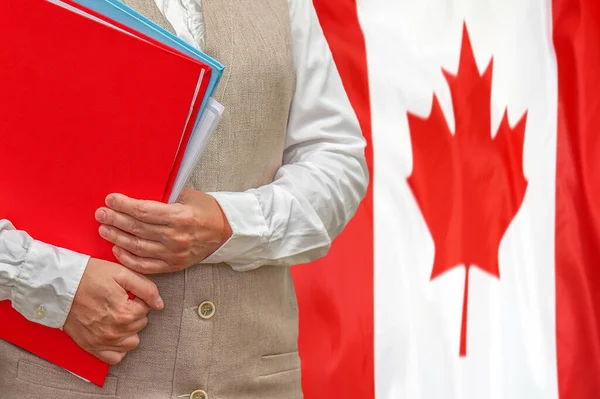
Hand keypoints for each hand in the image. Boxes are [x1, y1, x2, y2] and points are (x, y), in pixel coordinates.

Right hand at [63, 258, 163, 364]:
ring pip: (132, 342)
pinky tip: (113, 333)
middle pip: (141, 325)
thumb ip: (146, 289)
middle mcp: (115, 331)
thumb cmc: (90, 277)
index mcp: (125, 313)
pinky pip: (115, 357)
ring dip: (129, 330)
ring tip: (116, 316)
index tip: (126, 294)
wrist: (60, 286)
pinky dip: (118, 347)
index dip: (138, 299)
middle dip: (134, 313)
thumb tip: (160, 304)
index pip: (147, 309)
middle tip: (119, 302)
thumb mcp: (122, 274)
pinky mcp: (92, 347)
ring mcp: (103, 342)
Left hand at [94, 188, 231, 273]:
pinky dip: (128, 258)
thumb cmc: (206, 210)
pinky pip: (145, 265)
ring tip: (104, 229)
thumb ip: (165, 197)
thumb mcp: (188, 196)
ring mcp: (173, 254)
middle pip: (137, 228)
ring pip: (137, 247)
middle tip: (101, 213)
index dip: (124, 205)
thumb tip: (137, 192)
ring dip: (117, 238)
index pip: (144, 211)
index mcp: (180, 216)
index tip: (111, 199)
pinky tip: (117, 249)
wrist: (225, 232)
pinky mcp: (173, 265)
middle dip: (115, 220)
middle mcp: (176, 237)